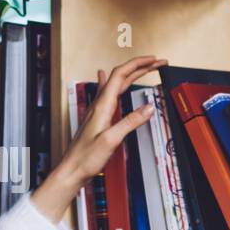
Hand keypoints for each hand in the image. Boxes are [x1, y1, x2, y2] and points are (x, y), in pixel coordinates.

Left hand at [28, 55, 167, 223]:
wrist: (71, 170)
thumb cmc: (86, 158)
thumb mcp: (111, 140)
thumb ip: (130, 122)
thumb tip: (149, 107)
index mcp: (102, 105)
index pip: (120, 74)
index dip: (138, 64)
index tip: (154, 60)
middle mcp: (99, 105)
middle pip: (120, 76)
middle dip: (140, 67)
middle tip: (158, 63)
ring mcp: (97, 110)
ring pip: (116, 84)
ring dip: (132, 74)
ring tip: (145, 68)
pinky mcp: (97, 118)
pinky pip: (107, 93)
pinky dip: (113, 83)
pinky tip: (103, 77)